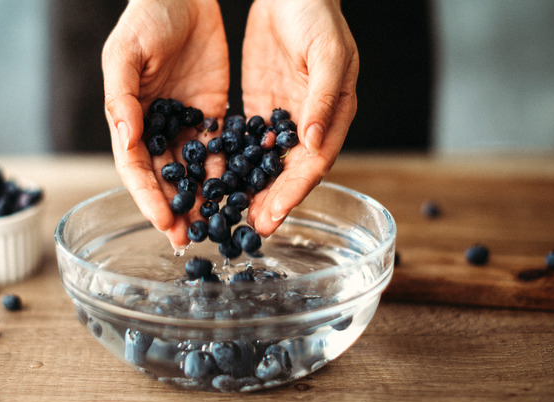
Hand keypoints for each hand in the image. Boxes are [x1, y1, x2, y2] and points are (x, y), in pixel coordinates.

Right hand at [102, 0, 228, 249]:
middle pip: (164, 178)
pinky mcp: (212, 114)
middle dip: (175, 209)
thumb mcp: (124, 53)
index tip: (164, 222)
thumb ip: (121, 98)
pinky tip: (236, 192)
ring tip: (214, 225)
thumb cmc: (146, 17)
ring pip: (193, 171)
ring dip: (201, 199)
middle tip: (189, 239)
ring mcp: (185, 123)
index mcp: (129, 118)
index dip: (148, 197)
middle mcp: (156, 128)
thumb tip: (126, 142)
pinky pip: (219, 148)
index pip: (135, 168)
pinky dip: (226, 171)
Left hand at [241, 0, 358, 235]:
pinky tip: (219, 181)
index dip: (294, 192)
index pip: (313, 163)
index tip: (274, 216)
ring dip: (252, 190)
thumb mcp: (327, 53)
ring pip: (267, 163)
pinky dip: (237, 163)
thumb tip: (312, 141)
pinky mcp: (261, 106)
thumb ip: (323, 98)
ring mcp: (284, 117)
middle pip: (290, 172)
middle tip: (248, 228)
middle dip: (271, 201)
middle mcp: (310, 123)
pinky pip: (248, 142)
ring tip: (231, 214)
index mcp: (334, 114)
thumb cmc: (317, 14)